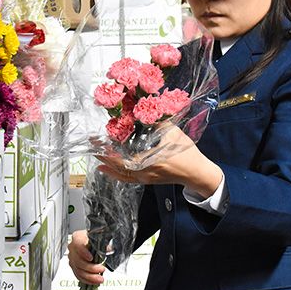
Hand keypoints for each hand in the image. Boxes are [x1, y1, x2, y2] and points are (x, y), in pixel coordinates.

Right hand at [67, 230, 104, 286]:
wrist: (90, 242)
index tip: (91, 258)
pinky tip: (94, 282)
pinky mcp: (74, 267)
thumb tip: (109, 250)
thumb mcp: (100, 239)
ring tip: (100, 279)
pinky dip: (87, 280)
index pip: (78, 244)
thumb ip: (104, 244)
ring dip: (90, 277)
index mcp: (77, 237)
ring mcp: (72, 258)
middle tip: (102, 269)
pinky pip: (78, 276)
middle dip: (91, 268)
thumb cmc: (94, 239)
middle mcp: (72, 248)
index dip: (84, 252)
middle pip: (78, 260)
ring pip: (79, 270)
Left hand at [95, 124, 222, 198]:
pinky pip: (128, 179)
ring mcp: (146, 178)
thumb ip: (157, 122)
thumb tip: (144, 109)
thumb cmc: (187, 153)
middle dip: (103, 156)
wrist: (197, 172)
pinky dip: (116, 174)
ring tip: (97, 156)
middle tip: (93, 145)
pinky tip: (107, 169)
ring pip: (122, 175)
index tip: (97, 141)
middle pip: (118, 168)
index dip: (107, 151)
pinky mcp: (148, 180)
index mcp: (150, 162)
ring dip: (108, 165)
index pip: (122, 159)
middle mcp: (145, 173)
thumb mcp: (173, 133)